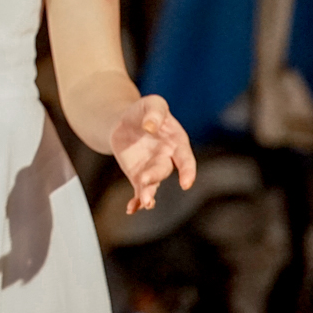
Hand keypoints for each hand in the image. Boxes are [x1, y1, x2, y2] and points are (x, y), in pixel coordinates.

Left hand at [109, 95, 195, 213]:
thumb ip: (155, 112)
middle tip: (145, 180)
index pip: (185, 159)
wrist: (125, 121)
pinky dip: (136, 201)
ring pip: (153, 185)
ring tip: (144, 202)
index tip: (186, 182)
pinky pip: (139, 191)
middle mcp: (167, 159)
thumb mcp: (152, 103)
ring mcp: (152, 169)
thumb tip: (151, 125)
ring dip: (149, 194)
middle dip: (155, 176)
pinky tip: (132, 209)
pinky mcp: (138, 176)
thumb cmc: (145, 111)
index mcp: (177, 142)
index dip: (188, 171)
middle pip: (164, 170)